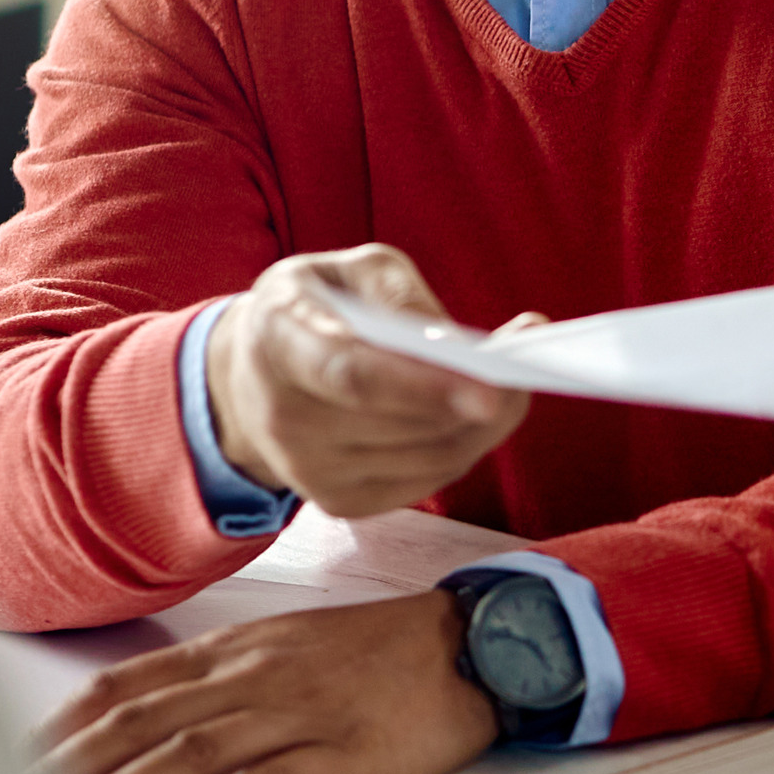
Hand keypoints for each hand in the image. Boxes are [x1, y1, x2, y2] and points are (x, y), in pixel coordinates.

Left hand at [32, 590, 499, 773]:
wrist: (473, 644)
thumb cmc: (377, 651)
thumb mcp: (287, 645)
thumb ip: (222, 677)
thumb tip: (151, 717)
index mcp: (236, 649)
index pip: (130, 684)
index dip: (67, 724)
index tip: (18, 760)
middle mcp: (254, 675)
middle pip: (145, 720)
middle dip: (74, 765)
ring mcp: (298, 714)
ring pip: (191, 751)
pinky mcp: (343, 755)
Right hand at [207, 244, 536, 516]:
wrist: (248, 377)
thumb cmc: (313, 309)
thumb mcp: (346, 270)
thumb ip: (397, 291)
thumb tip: (453, 342)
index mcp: (278, 339)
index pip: (353, 375)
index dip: (423, 386)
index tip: (490, 387)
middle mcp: (284, 417)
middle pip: (402, 425)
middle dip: (478, 400)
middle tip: (526, 363)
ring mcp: (309, 470)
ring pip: (428, 457)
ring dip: (482, 424)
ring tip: (510, 382)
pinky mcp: (339, 503)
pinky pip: (427, 480)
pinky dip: (464, 446)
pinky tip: (473, 413)